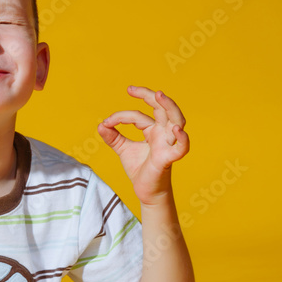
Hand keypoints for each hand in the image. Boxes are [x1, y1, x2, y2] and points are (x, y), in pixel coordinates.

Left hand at [97, 86, 189, 203]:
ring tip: (159, 95)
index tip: (106, 122)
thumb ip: (113, 137)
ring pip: (176, 120)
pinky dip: (182, 138)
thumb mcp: (123, 149)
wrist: (145, 191)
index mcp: (153, 129)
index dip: (120, 116)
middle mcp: (163, 133)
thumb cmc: (140, 169)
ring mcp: (168, 144)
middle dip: (149, 96)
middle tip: (131, 89)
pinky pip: (181, 148)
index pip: (138, 115)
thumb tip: (100, 124)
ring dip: (169, 106)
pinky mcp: (168, 158)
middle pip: (162, 108)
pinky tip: (176, 129)